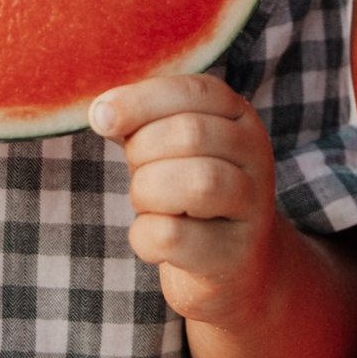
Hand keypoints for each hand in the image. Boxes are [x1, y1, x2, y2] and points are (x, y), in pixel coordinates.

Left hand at [90, 75, 280, 327]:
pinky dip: (144, 237)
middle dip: (143, 152)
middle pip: (191, 134)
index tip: (100, 117)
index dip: (140, 100)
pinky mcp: (235, 256)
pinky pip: (173, 237)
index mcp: (239, 116)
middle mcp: (256, 155)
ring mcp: (253, 207)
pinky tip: (152, 239)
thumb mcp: (167, 148)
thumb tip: (102, 112)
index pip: (193, 91)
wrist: (233, 266)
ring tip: (149, 204)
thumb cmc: (187, 195)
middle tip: (138, 173)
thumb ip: (139, 122)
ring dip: (148, 192)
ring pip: (197, 183)